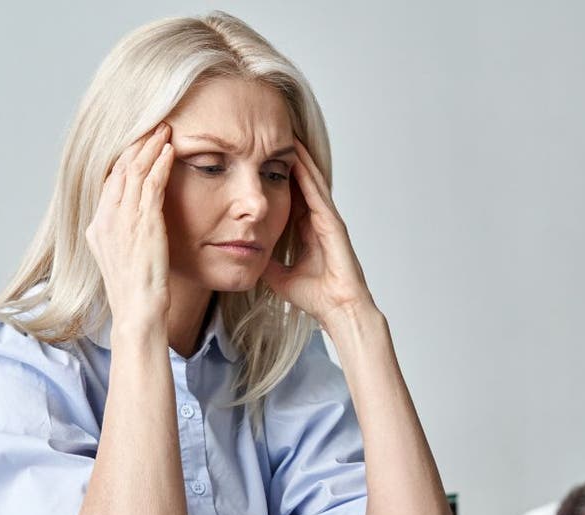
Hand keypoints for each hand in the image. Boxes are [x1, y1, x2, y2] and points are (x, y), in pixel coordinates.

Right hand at [85, 123, 174, 331]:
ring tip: (164, 129)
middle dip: (137, 145)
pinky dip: (161, 164)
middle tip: (153, 125)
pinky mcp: (143, 224)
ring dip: (151, 147)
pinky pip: (152, 185)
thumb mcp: (123, 258)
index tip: (138, 142)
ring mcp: (122, 220)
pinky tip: (171, 151)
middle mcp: (105, 219)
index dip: (125, 158)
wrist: (137, 310)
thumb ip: (124, 236)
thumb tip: (135, 225)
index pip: (110, 181)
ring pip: (135, 171)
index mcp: (98, 227)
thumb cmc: (136, 290)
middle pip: (120, 169)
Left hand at [261, 139, 375, 325]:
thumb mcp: (280, 276)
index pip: (290, 195)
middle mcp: (318, 220)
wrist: (338, 309)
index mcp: (307, 230)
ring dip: (299, 157)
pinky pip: (317, 192)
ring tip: (285, 134)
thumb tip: (246, 256)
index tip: (261, 157)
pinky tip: (297, 156)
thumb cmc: (317, 297)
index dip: (277, 175)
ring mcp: (327, 219)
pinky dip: (307, 173)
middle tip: (273, 134)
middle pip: (301, 181)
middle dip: (289, 159)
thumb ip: (267, 263)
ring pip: (311, 180)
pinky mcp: (333, 223)